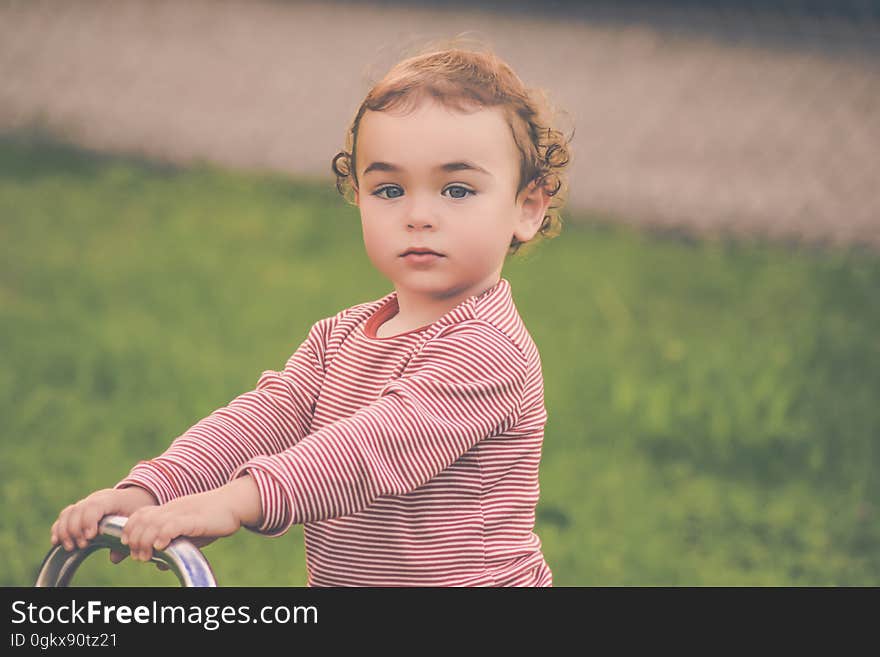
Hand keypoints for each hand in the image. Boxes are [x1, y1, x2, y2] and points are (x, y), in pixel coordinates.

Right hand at [51, 486, 157, 550]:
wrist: (133, 497)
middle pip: (77, 510)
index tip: (90, 536)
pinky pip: (64, 517)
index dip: (88, 520)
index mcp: (111, 498)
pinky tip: (57, 542)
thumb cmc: (136, 508)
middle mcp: (95, 498)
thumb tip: (114, 558)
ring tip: (71, 547)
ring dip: (65, 531)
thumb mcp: (136, 519)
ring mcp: (86, 502)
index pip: (95, 506)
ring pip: (68, 513)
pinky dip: (58, 528)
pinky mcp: (79, 510)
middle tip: (82, 545)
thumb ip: (126, 536)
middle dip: (76, 530)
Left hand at [119, 485, 247, 562]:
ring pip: (153, 524)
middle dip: (134, 539)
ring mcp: (182, 512)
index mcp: (169, 510)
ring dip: (144, 541)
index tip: (127, 544)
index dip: (129, 529)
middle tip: (138, 556)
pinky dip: (162, 535)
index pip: (140, 514)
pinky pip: (173, 525)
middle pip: (142, 520)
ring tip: (145, 556)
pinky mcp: (193, 518)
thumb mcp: (191, 535)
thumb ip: (174, 546)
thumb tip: (161, 565)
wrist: (234, 503)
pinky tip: (160, 546)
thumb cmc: (214, 520)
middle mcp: (172, 509)